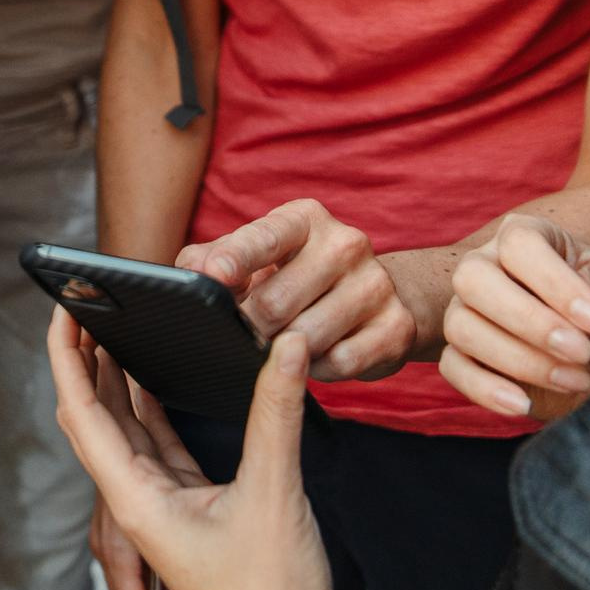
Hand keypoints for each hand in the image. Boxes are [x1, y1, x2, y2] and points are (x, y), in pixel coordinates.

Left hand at [49, 310, 381, 589]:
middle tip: (86, 303)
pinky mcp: (189, 511)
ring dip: (116, 381)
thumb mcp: (273, 493)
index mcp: (134, 502)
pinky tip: (152, 378)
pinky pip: (157, 448)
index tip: (62, 309)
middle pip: (94, 418)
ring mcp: (160, 508)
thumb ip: (275, 415)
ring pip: (125, 431)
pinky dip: (151, 410)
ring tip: (111, 324)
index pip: (83, 414)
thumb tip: (283, 347)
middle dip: (84, 360)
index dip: (67, 357)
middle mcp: (135, 503)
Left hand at [179, 199, 416, 381]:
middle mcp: (346, 243)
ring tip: (280, 345)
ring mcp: (375, 284)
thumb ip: (213, 258)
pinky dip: (317, 370)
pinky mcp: (396, 326)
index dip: (236, 258)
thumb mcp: (256, 255)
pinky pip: (340, 363)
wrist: (374, 292)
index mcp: (304, 219)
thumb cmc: (296, 272)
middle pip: (276, 302)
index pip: (265, 238)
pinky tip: (313, 359)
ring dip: (282, 352)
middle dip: (250, 327)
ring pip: (306, 338)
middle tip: (243, 336)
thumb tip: (193, 272)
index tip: (215, 275)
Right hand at [440, 216, 589, 420]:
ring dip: (519, 358)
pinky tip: (524, 403)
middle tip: (582, 352)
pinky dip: (485, 388)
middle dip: (528, 321)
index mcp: (527, 238)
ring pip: (462, 326)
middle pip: (473, 278)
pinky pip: (452, 367)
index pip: (519, 244)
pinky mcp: (463, 356)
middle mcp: (487, 267)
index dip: (555, 283)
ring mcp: (467, 311)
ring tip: (574, 379)